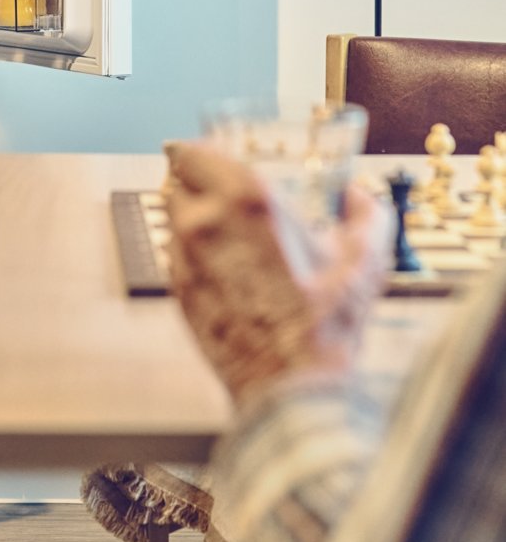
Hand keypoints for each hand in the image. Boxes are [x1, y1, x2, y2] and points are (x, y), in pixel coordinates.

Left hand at [164, 141, 389, 406]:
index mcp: (244, 200)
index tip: (216, 156)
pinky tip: (228, 271)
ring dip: (195, 217)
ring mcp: (183, 257)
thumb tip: (358, 195)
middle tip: (226, 194)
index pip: (192, 150)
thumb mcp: (365, 263)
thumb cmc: (326, 328)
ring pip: (174, 217)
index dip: (202, 152)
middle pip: (176, 179)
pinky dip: (195, 253)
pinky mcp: (177, 291)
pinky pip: (176, 254)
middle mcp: (203, 222)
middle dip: (198, 181)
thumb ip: (368, 216)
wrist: (292, 390)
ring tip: (232, 235)